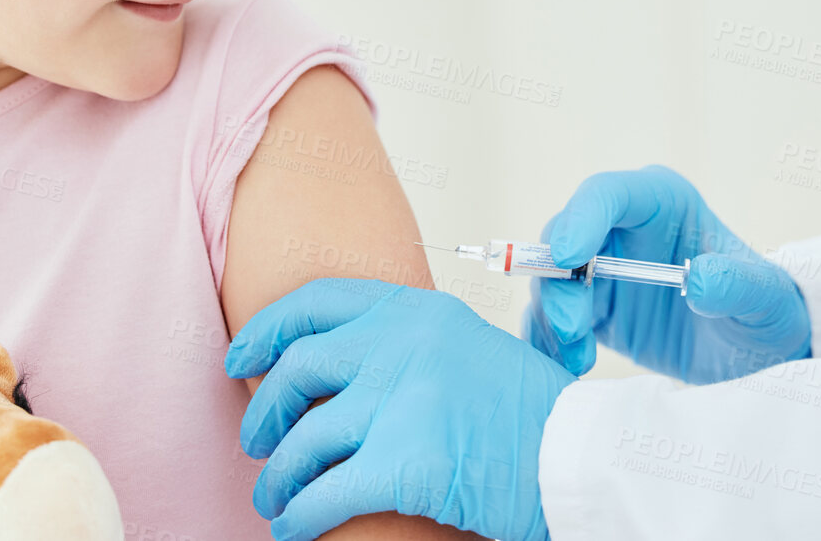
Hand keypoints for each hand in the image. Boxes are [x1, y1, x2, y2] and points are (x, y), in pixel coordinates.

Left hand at [224, 278, 575, 540]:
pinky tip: (294, 528)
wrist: (579, 457)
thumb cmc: (527, 413)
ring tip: (274, 498)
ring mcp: (405, 401)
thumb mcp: (464, 347)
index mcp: (418, 310)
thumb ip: (405, 346)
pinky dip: (300, 516)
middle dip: (265, 410)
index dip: (268, 331)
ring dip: (280, 477)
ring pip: (306, 439)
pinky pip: (326, 493)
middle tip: (255, 441)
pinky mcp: (407, 462)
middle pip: (299, 369)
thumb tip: (331, 372)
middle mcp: (406, 344)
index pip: (318, 302)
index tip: (240, 358)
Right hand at [523, 164, 811, 382]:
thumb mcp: (764, 299)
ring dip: (552, 317)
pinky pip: (551, 316)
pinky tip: (568, 366)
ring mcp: (602, 268)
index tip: (568, 258)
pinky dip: (548, 340)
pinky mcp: (591, 308)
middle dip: (558, 280)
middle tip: (572, 327)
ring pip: (550, 279)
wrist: (757, 355)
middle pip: (564, 236)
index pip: (607, 194)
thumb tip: (698, 279)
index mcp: (661, 202)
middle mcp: (623, 227)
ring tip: (579, 358)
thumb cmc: (765, 311)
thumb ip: (736, 284)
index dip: (581, 218)